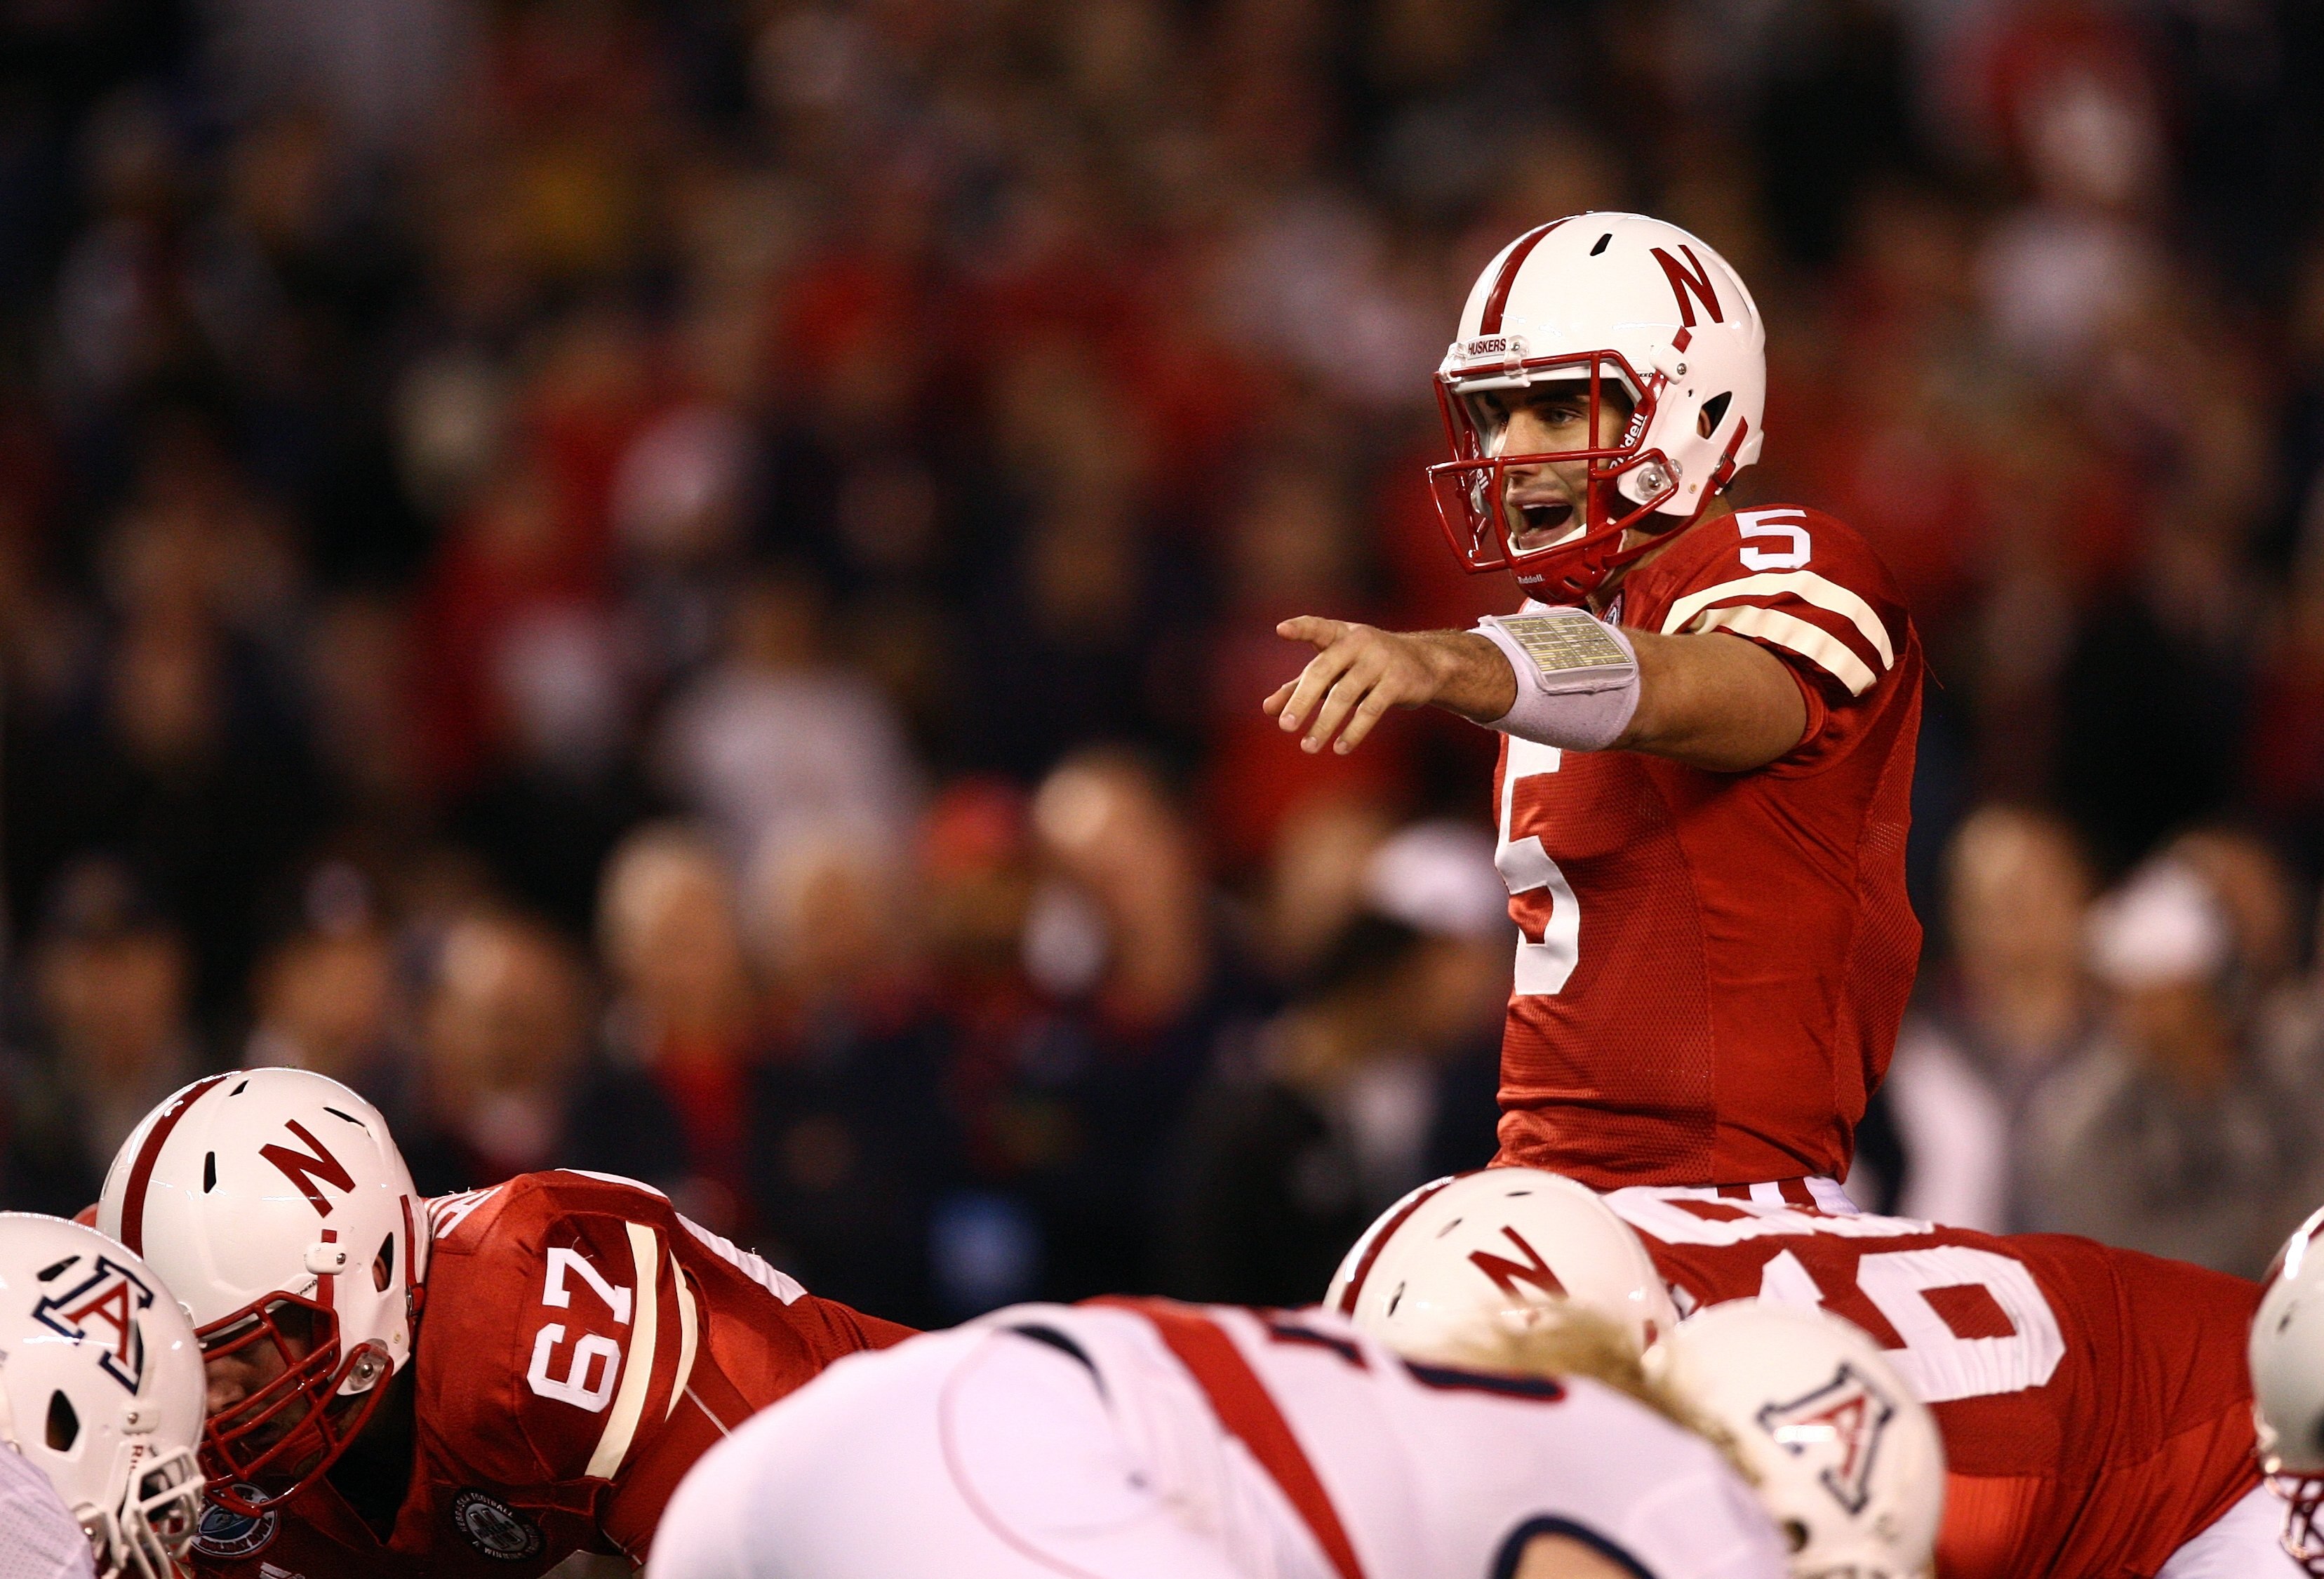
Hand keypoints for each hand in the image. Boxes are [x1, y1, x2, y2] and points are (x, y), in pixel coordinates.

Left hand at [1265, 617, 1489, 754]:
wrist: (1426, 662)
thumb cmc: (1366, 665)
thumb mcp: (1335, 670)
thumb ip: (1300, 685)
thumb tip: (1267, 709)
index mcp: (1340, 635)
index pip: (1318, 628)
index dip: (1301, 628)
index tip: (1281, 629)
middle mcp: (1359, 642)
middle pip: (1323, 670)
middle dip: (1303, 700)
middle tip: (1285, 727)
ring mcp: (1381, 660)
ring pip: (1346, 695)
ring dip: (1325, 723)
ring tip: (1308, 747)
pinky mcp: (1399, 681)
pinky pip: (1372, 710)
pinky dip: (1354, 730)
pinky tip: (1339, 747)